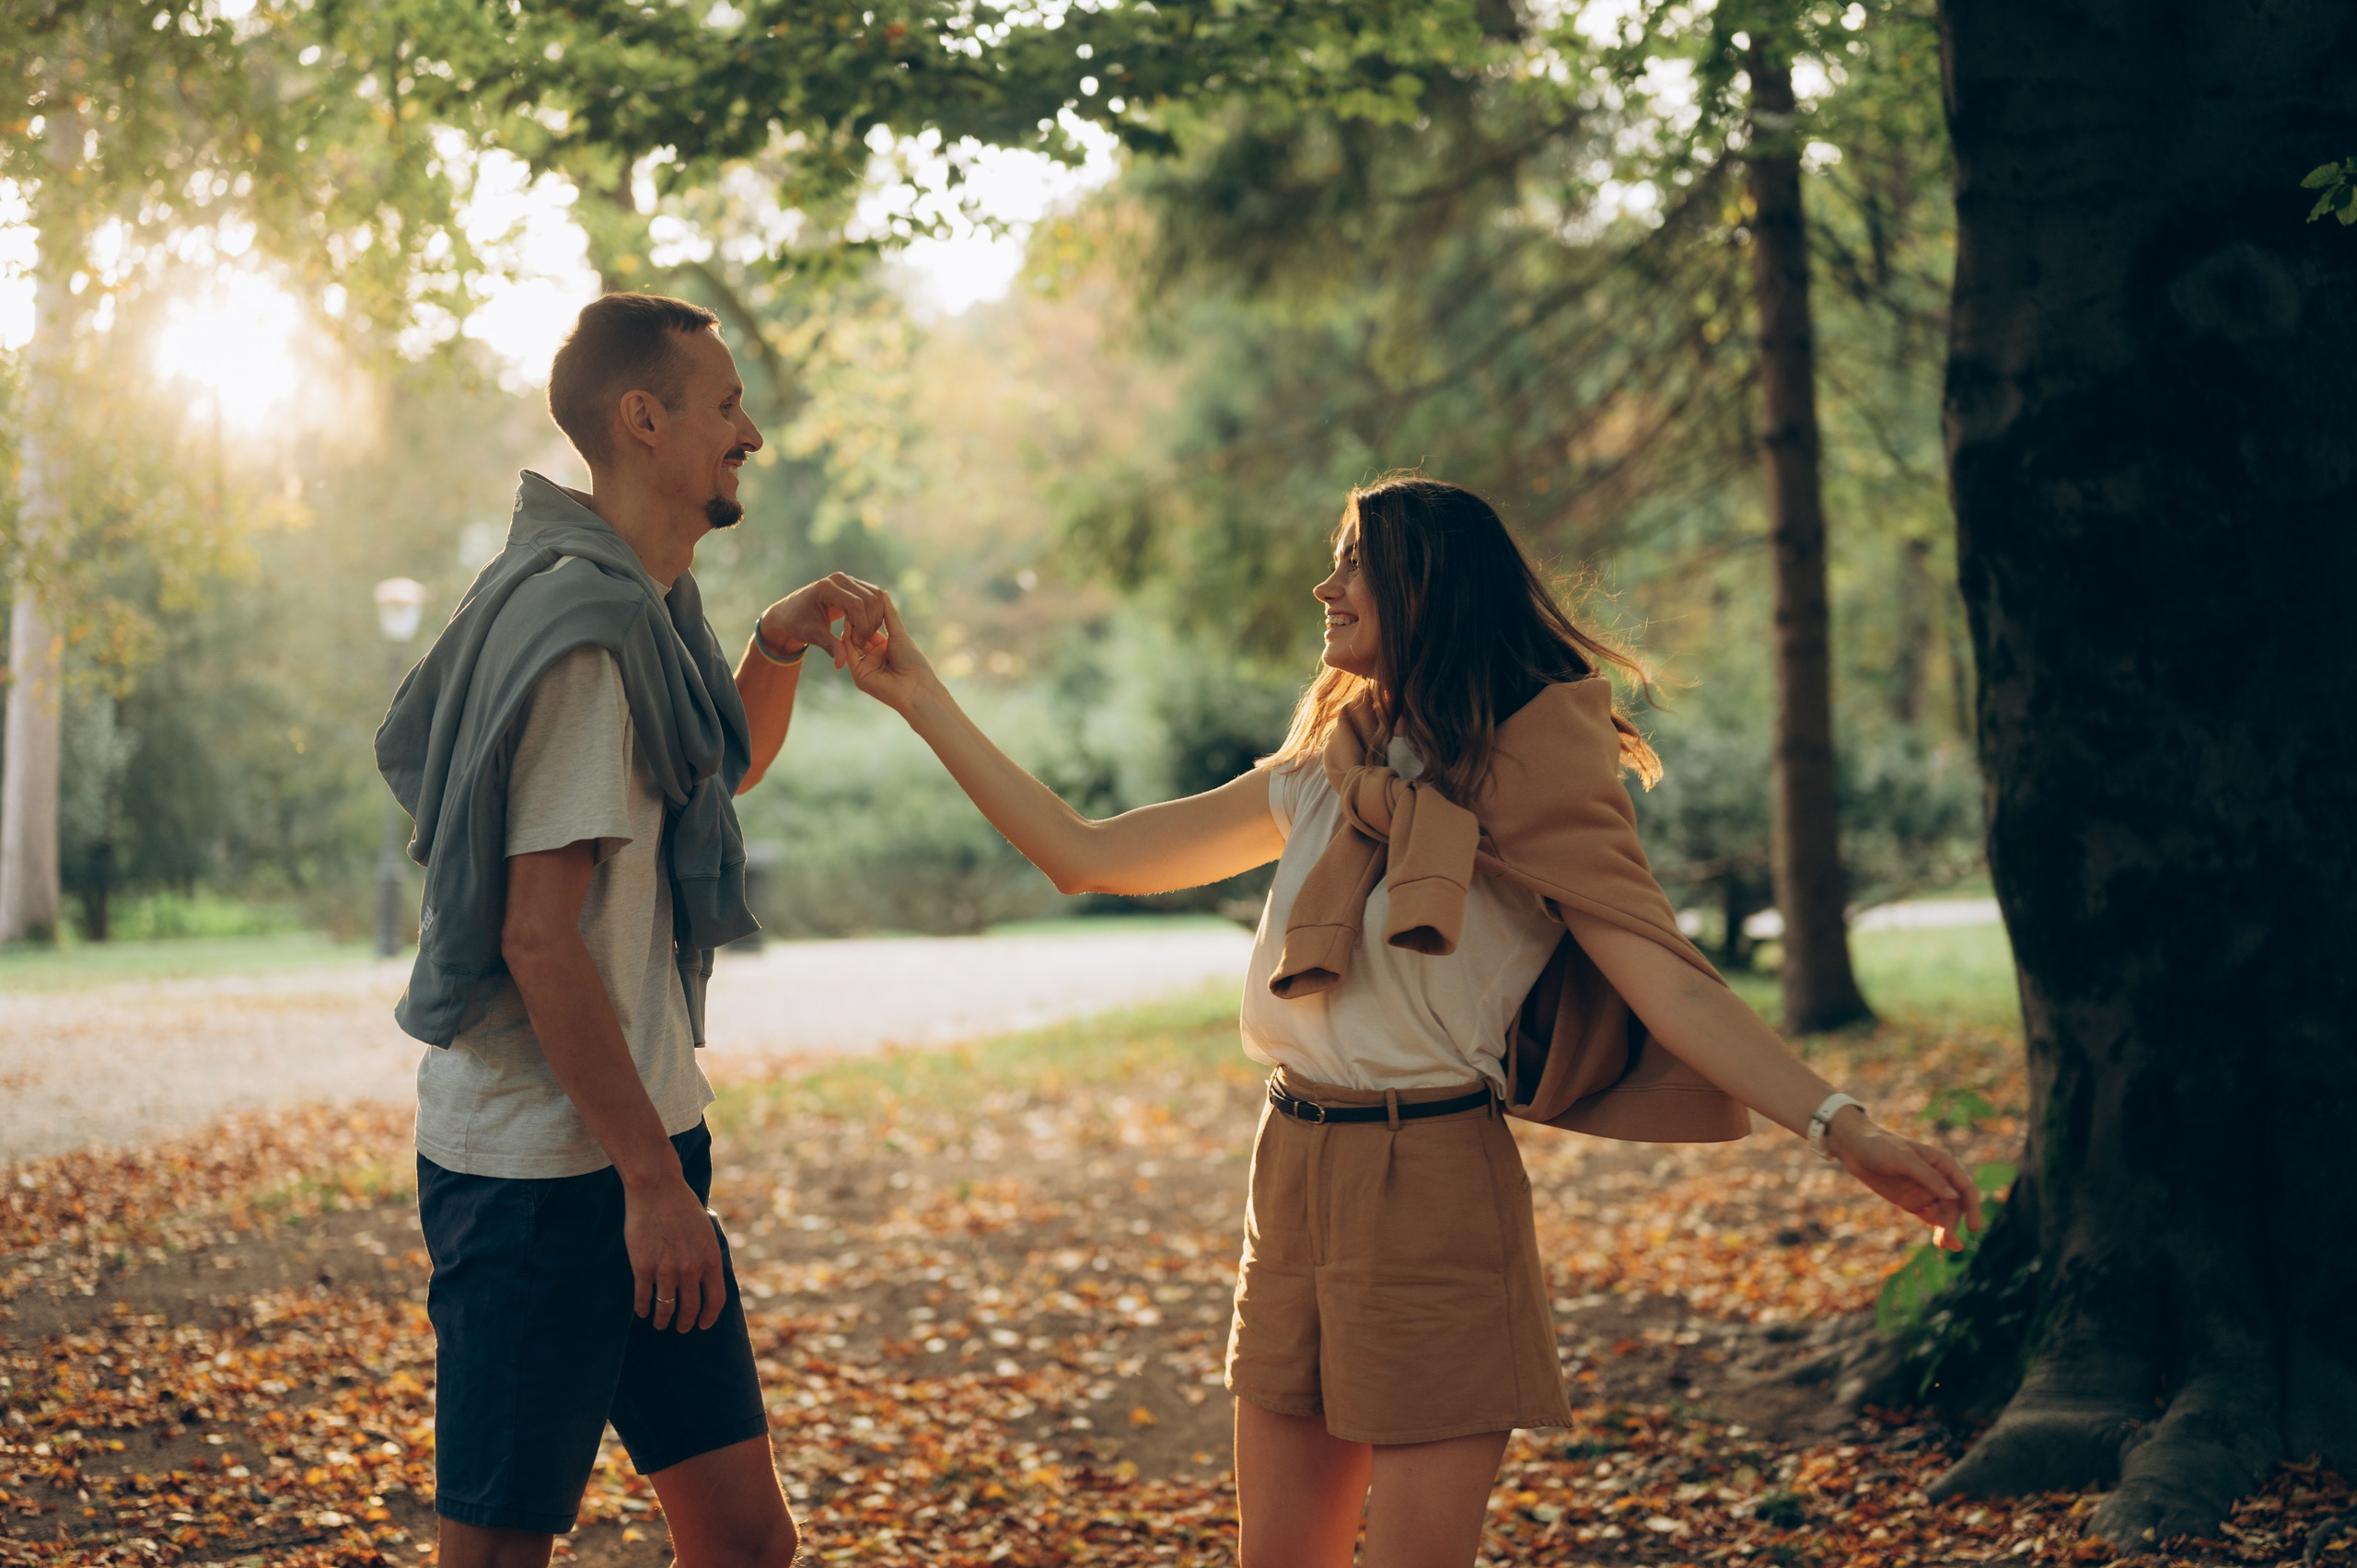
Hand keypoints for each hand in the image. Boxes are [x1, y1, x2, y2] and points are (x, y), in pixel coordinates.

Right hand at [623, 1175, 726, 1331]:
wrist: (657, 1189)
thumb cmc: (683, 1207)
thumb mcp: (707, 1231)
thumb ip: (708, 1256)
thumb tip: (710, 1277)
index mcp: (710, 1259)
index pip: (716, 1300)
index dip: (709, 1317)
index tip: (703, 1324)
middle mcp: (691, 1269)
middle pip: (690, 1308)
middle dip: (685, 1323)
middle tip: (681, 1328)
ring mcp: (666, 1270)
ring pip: (665, 1308)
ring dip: (663, 1320)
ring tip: (660, 1324)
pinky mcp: (643, 1267)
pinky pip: (643, 1298)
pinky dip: (642, 1308)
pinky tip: (642, 1312)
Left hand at [758, 572, 889, 670]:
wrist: (792, 612)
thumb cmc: (798, 622)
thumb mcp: (812, 635)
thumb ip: (829, 646)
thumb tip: (841, 663)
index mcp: (826, 588)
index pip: (856, 604)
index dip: (861, 626)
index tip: (856, 644)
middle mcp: (839, 579)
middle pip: (871, 599)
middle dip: (870, 624)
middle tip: (860, 642)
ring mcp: (848, 580)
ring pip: (877, 597)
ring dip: (875, 619)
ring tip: (862, 635)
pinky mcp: (855, 585)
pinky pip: (875, 597)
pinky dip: (874, 614)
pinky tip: (863, 628)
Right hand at [841, 594, 938, 715]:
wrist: (916, 686)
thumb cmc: (913, 661)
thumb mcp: (898, 633)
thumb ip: (889, 614)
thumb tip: (883, 593)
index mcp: (883, 648)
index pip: (868, 629)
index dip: (864, 615)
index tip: (858, 599)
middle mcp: (872, 657)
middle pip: (858, 636)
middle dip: (854, 621)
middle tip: (848, 604)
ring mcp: (864, 666)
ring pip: (850, 644)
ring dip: (849, 629)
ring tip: (847, 611)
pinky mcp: (858, 675)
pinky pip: (849, 655)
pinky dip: (847, 641)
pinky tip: (848, 626)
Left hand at [1825, 1108, 1982, 1252]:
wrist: (1853, 1147)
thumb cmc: (1879, 1146)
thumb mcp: (1903, 1159)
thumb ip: (1927, 1176)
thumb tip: (1954, 1196)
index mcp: (1942, 1164)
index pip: (1965, 1188)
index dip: (1973, 1208)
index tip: (1974, 1228)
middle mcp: (1937, 1179)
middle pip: (1955, 1207)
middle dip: (1953, 1223)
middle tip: (1946, 1240)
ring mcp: (1925, 1191)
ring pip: (1944, 1215)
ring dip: (1947, 1230)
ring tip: (1943, 1245)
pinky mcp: (1912, 1202)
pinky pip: (1930, 1218)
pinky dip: (1937, 1229)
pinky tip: (1941, 1242)